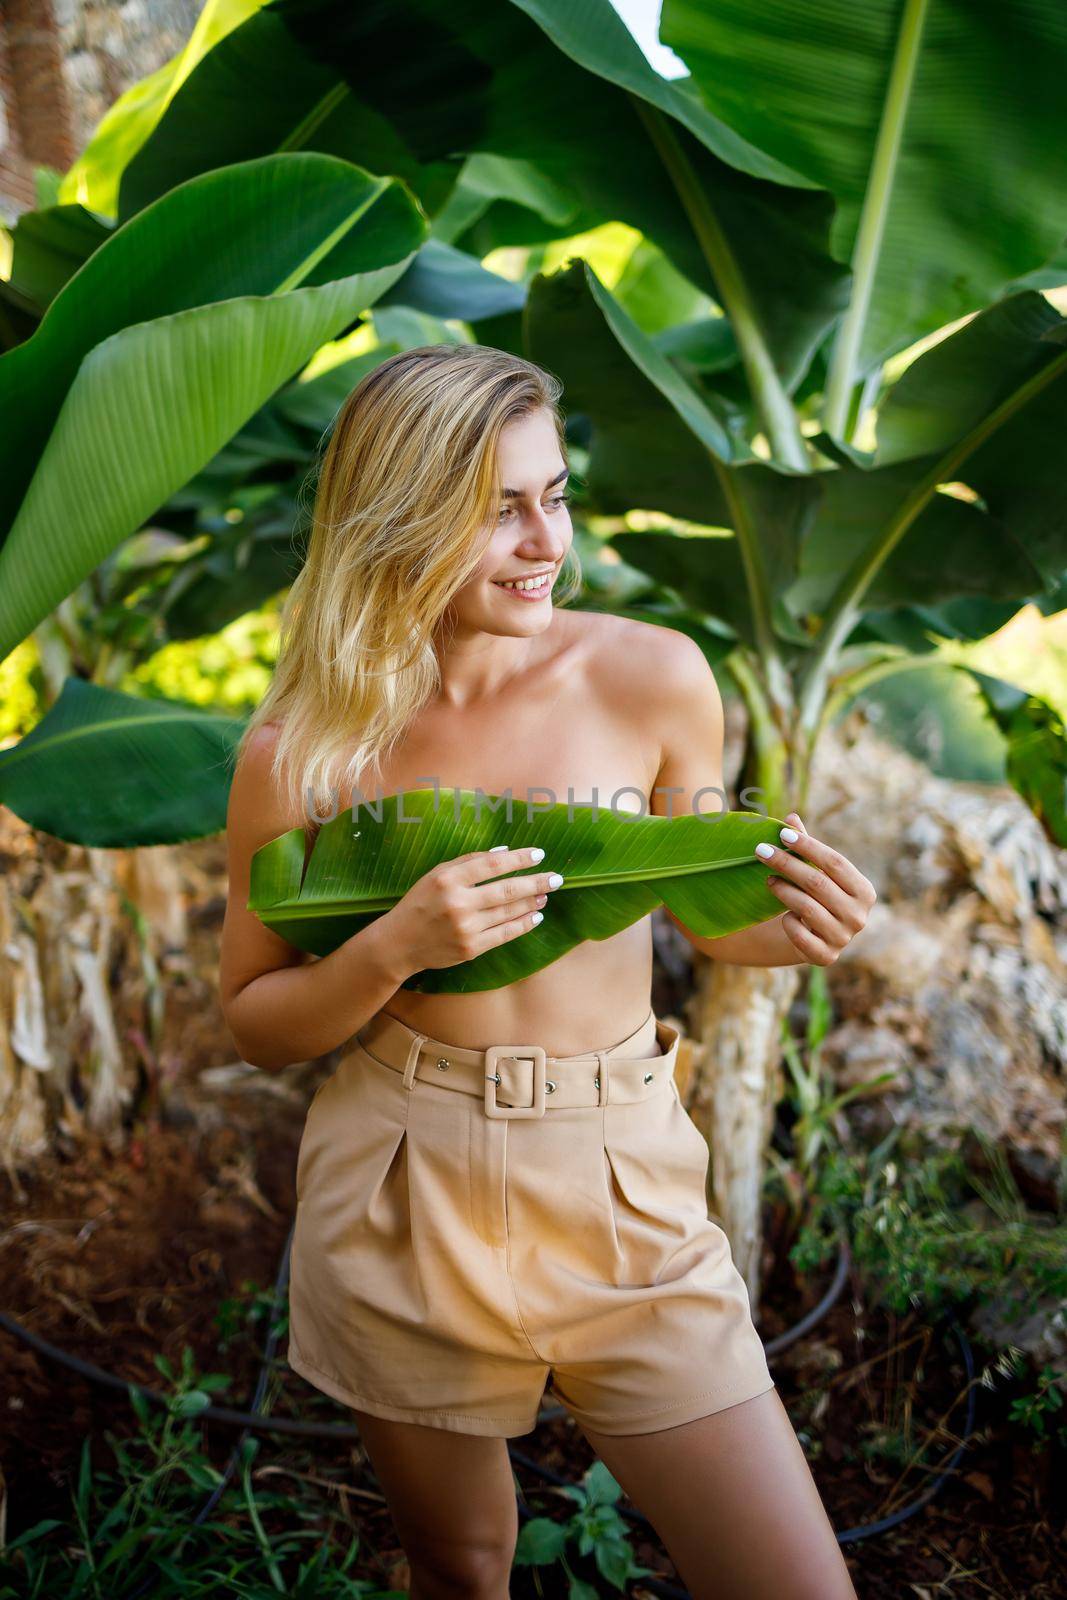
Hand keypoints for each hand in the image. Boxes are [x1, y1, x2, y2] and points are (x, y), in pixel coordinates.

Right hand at [379, 844, 562, 975]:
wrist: (400, 943)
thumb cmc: (420, 903)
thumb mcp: (436, 874)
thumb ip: (468, 862)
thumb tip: (504, 852)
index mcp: (448, 879)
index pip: (492, 865)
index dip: (519, 859)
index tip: (539, 854)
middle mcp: (458, 903)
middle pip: (507, 890)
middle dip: (536, 883)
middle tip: (557, 878)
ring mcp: (466, 928)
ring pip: (509, 912)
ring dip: (532, 902)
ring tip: (546, 894)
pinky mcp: (471, 948)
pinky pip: (505, 934)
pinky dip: (524, 924)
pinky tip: (536, 916)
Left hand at [757, 812, 876, 965]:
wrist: (814, 940)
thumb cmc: (816, 898)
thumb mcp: (815, 872)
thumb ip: (805, 847)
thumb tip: (791, 817)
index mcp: (864, 891)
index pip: (835, 863)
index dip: (808, 846)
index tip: (781, 834)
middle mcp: (859, 916)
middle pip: (818, 882)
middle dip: (786, 863)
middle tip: (760, 850)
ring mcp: (844, 938)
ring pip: (806, 907)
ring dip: (782, 890)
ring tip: (767, 878)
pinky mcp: (826, 957)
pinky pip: (799, 935)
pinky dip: (788, 922)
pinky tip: (783, 915)